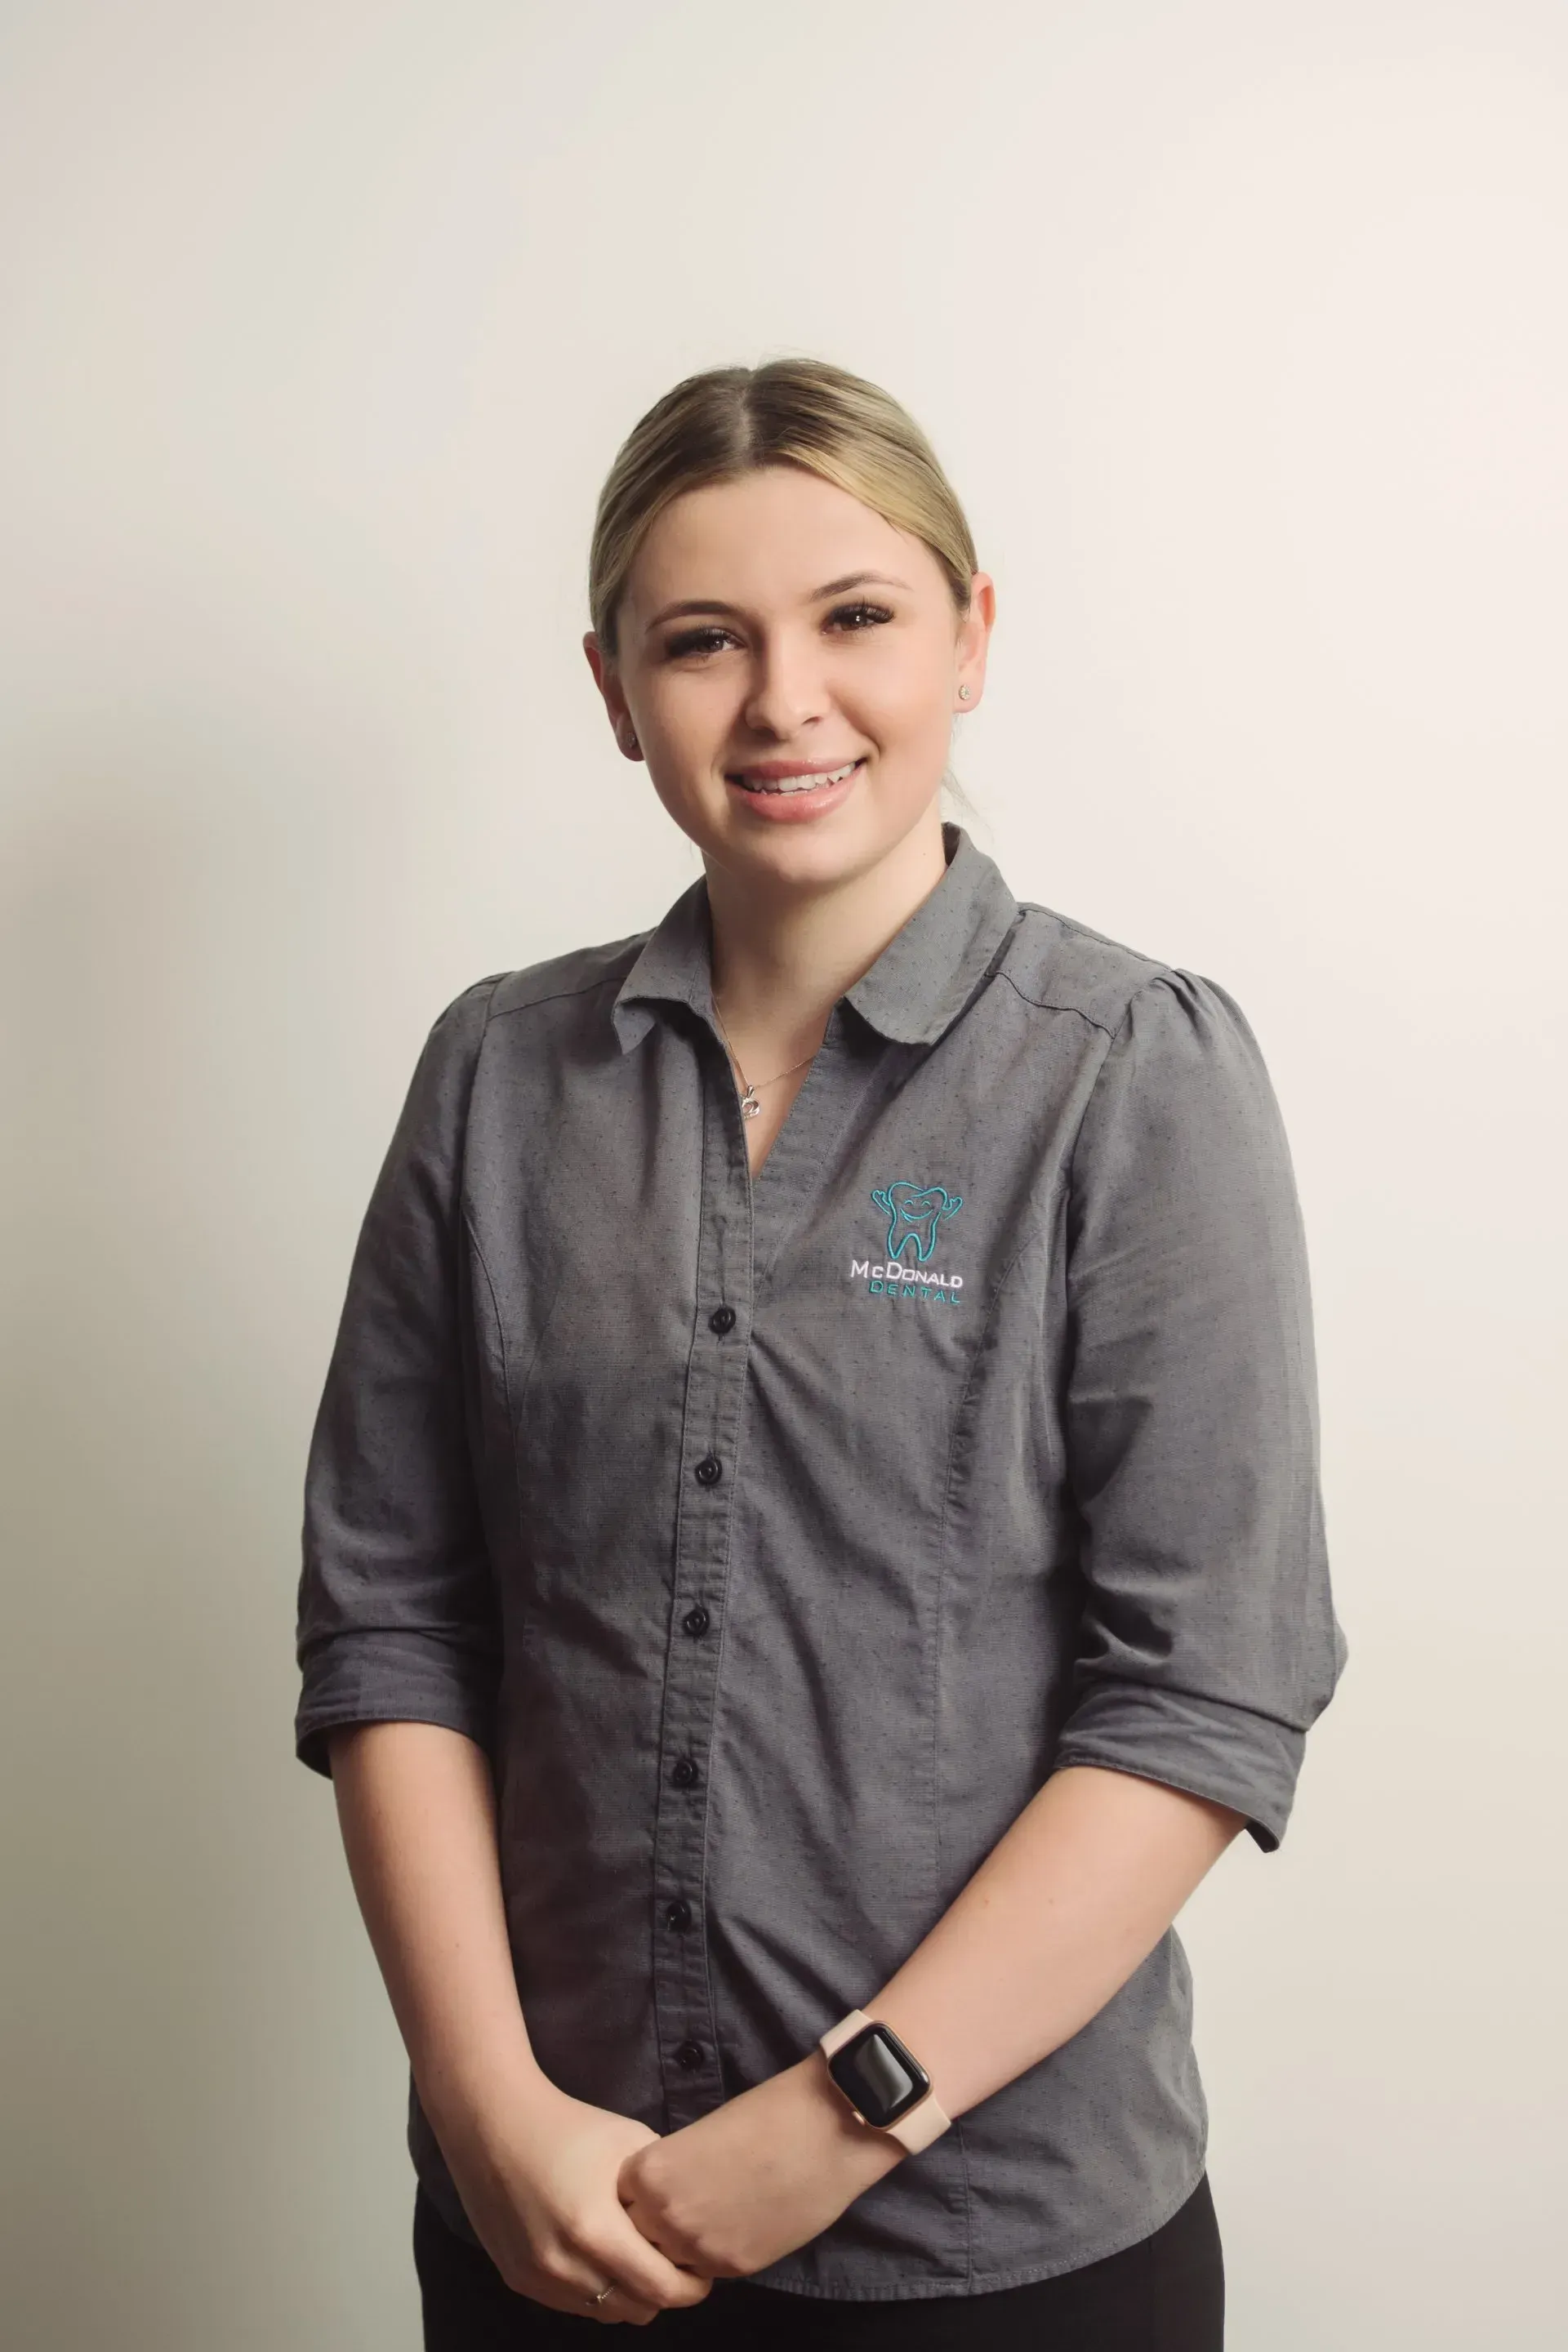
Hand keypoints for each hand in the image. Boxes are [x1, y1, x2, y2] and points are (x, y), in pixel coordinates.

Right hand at [433, 2068, 715, 2324]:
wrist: (495, 2123)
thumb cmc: (569, 2126)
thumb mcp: (630, 2143)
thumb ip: (664, 2188)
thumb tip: (695, 2217)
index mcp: (596, 2231)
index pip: (660, 2289)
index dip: (691, 2287)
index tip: (702, 2273)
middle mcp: (563, 2265)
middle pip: (634, 2310)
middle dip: (661, 2292)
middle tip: (672, 2265)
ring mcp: (536, 2277)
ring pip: (603, 2312)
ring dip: (626, 2295)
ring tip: (634, 2259)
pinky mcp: (517, 2278)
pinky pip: (571, 2303)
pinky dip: (593, 2290)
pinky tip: (599, 2256)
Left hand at [616, 2054, 904, 2280]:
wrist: (823, 2130)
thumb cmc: (766, 2115)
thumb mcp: (701, 2136)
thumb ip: (673, 2172)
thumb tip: (665, 2194)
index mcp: (651, 2172)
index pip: (619, 2200)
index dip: (637, 2196)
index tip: (655, 2189)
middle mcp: (665, 2215)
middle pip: (636, 2237)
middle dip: (652, 2227)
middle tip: (683, 2207)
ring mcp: (698, 2247)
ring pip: (668, 2262)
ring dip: (681, 2247)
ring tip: (709, 2219)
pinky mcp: (733, 2266)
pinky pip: (705, 2270)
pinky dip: (712, 2254)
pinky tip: (733, 2227)